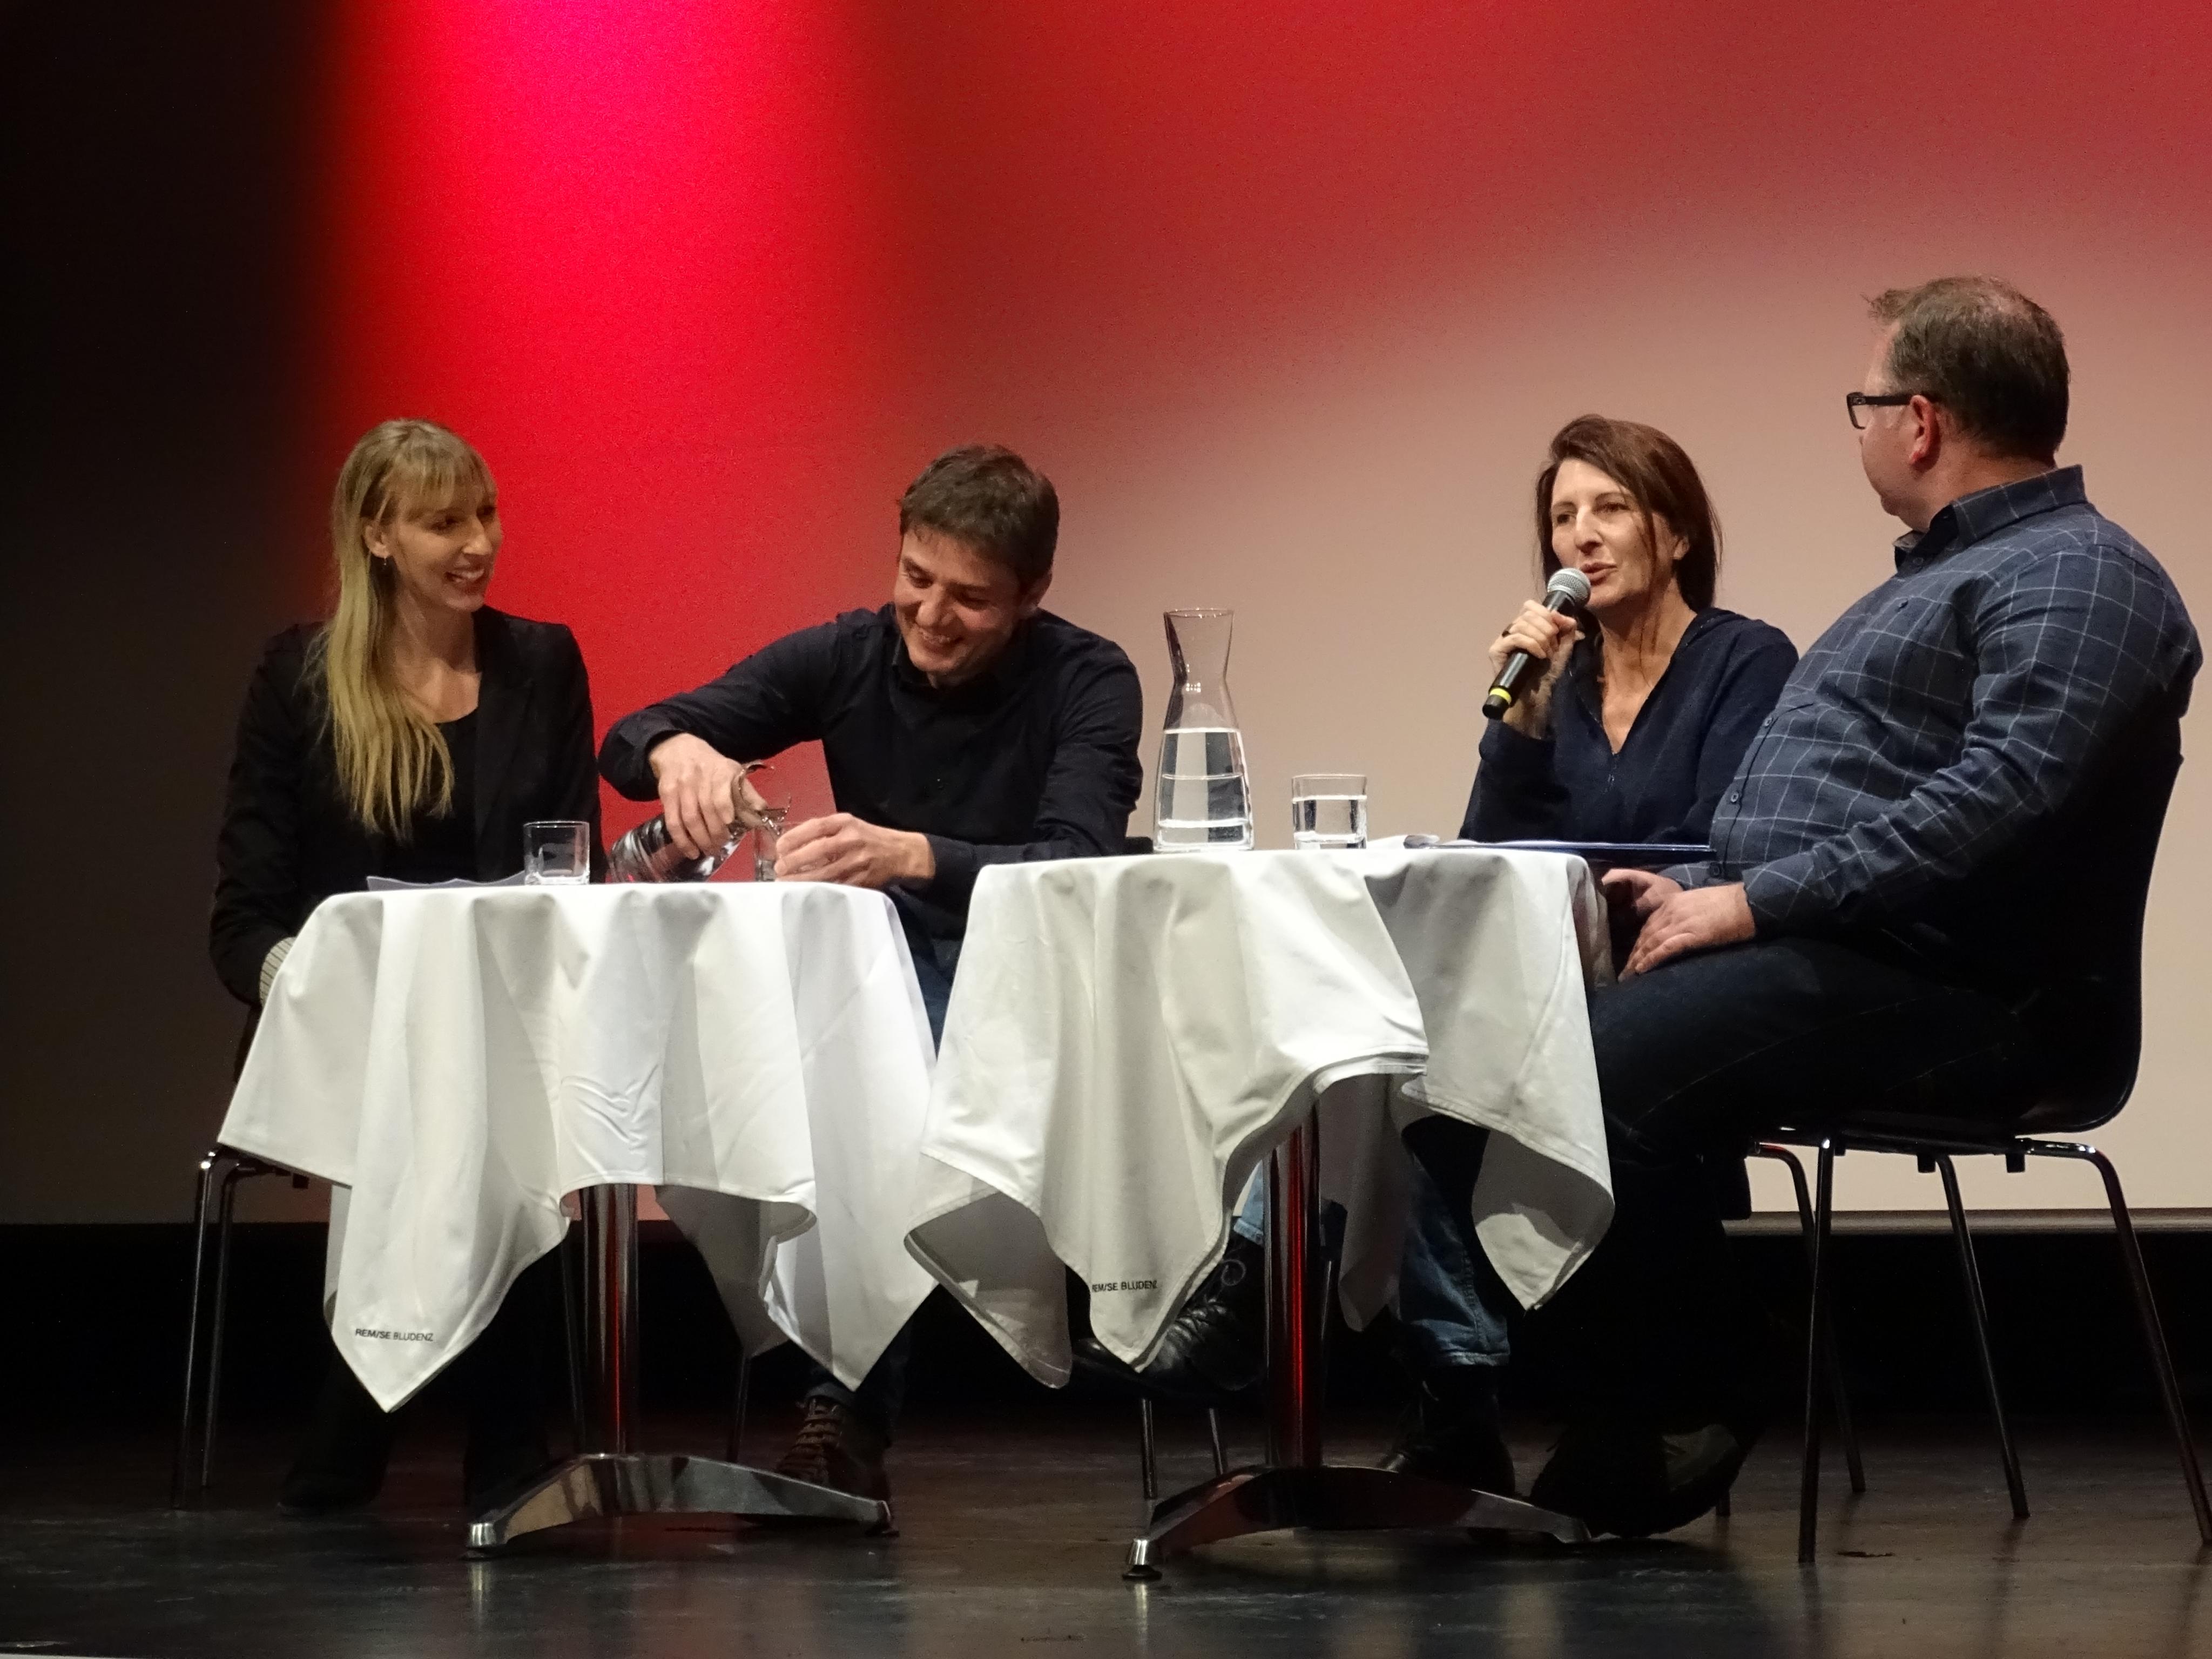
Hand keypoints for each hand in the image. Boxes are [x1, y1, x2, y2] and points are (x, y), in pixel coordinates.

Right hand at [648, 733, 746, 858]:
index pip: (720, 791)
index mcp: (719, 770)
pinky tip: (691, 851)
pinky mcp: (666, 795)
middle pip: (705, 809)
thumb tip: (762, 812)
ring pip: (689, 818)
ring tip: (709, 851)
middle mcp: (698, 777)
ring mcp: (680, 787)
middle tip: (721, 846)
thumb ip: (748, 792)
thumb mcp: (733, 772)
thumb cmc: (712, 766)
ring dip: (700, 839)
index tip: (729, 823)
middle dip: (714, 832)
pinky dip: (682, 840)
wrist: (678, 750)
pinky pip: (673, 822)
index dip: (724, 807)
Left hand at [773, 813, 934, 888]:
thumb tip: (790, 843)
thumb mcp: (849, 825)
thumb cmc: (868, 838)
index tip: (779, 848)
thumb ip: (824, 831)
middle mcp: (852, 840)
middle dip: (794, 861)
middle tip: (779, 869)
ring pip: (825, 873)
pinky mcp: (862, 881)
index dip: (794, 837)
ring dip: (802, 880)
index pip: (816, 827)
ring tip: (785, 883)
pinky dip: (818, 890)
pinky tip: (805, 892)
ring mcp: (857, 862)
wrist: (901, 853)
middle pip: (818, 850)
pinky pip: (836, 887)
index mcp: (846, 823)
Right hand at [1487, 598, 1580, 732]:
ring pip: (1522, 625)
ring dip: (1541, 639)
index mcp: (1526, 626)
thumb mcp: (1564, 647)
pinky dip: (1531, 644)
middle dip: (1546, 629)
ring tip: (1547, 654)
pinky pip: (1515, 638)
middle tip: (1553, 647)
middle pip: (1528, 614)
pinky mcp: (1497, 650)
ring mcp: (1503, 639)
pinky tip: (1540, 655)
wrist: (1537, 694)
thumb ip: (1567, 627)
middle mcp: (1512, 630)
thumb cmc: (1547, 671)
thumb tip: (1559, 613)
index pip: (1530, 606)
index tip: (1557, 630)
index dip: (1546, 614)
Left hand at [1605, 872, 1755, 977]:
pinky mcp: (1691, 934)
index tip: (1632, 957)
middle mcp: (1670, 911)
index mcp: (1671, 903)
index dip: (1638, 944)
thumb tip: (1675, 932)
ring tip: (1629, 976)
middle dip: (1634, 955)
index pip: (1648, 926)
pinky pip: (1665, 948)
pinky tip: (1642, 970)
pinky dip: (1652, 959)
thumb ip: (1683, 916)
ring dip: (1637, 961)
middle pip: (1645, 936)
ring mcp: (1680, 922)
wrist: (1748, 902)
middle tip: (1624, 972)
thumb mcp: (1697, 905)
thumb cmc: (1727, 904)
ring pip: (1651, 943)